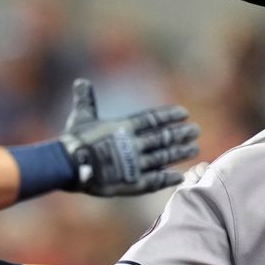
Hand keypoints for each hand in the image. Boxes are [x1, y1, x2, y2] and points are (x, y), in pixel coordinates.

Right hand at [59, 79, 198, 195]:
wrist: (69, 166)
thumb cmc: (74, 141)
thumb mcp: (81, 117)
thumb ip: (86, 99)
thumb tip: (80, 81)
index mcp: (123, 127)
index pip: (152, 119)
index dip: (169, 116)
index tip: (184, 113)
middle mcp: (134, 144)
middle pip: (163, 138)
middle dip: (180, 134)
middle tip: (196, 131)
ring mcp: (135, 164)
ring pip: (163, 157)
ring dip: (180, 153)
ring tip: (194, 149)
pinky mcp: (132, 183)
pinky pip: (155, 181)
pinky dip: (168, 179)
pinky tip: (181, 176)